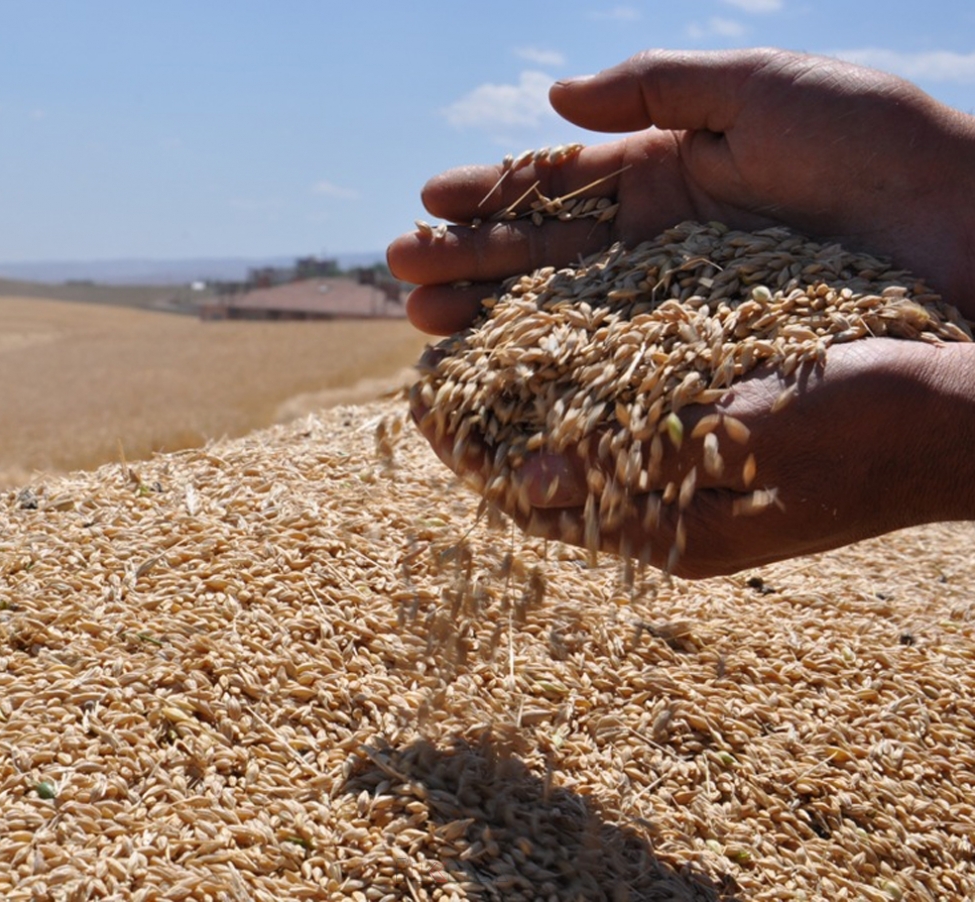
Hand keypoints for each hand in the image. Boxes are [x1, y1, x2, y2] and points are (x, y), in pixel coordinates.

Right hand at [387, 48, 974, 334]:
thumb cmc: (888, 155)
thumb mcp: (769, 90)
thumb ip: (660, 87)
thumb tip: (553, 102)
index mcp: (672, 182)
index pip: (561, 190)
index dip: (493, 194)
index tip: (428, 199)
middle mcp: (664, 257)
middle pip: (545, 264)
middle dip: (470, 264)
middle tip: (400, 270)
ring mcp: (682, 321)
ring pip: (566, 327)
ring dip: (493, 326)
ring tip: (428, 328)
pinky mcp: (707, 377)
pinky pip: (615, 383)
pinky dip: (557, 388)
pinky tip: (507, 393)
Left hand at [413, 338, 974, 578]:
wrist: (962, 419)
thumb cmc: (876, 422)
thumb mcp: (757, 434)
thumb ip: (642, 458)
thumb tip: (527, 477)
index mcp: (671, 533)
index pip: (537, 502)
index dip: (471, 452)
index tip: (419, 401)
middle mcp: (668, 518)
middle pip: (541, 478)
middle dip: (482, 425)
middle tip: (430, 365)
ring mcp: (688, 484)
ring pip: (574, 447)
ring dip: (522, 401)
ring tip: (473, 344)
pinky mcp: (710, 443)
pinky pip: (619, 424)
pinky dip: (576, 389)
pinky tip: (555, 342)